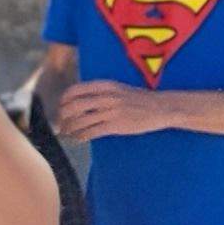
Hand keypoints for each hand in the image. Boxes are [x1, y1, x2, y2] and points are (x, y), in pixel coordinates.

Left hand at [52, 80, 174, 143]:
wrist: (162, 107)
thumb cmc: (140, 99)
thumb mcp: (119, 88)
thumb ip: (100, 92)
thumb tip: (81, 100)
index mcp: (105, 85)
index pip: (74, 91)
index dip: (63, 101)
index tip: (62, 108)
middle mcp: (105, 97)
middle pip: (73, 107)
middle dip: (63, 117)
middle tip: (62, 123)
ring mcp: (110, 111)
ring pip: (79, 121)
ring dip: (70, 129)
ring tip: (68, 133)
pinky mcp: (115, 126)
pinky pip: (90, 132)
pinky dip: (80, 137)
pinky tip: (79, 139)